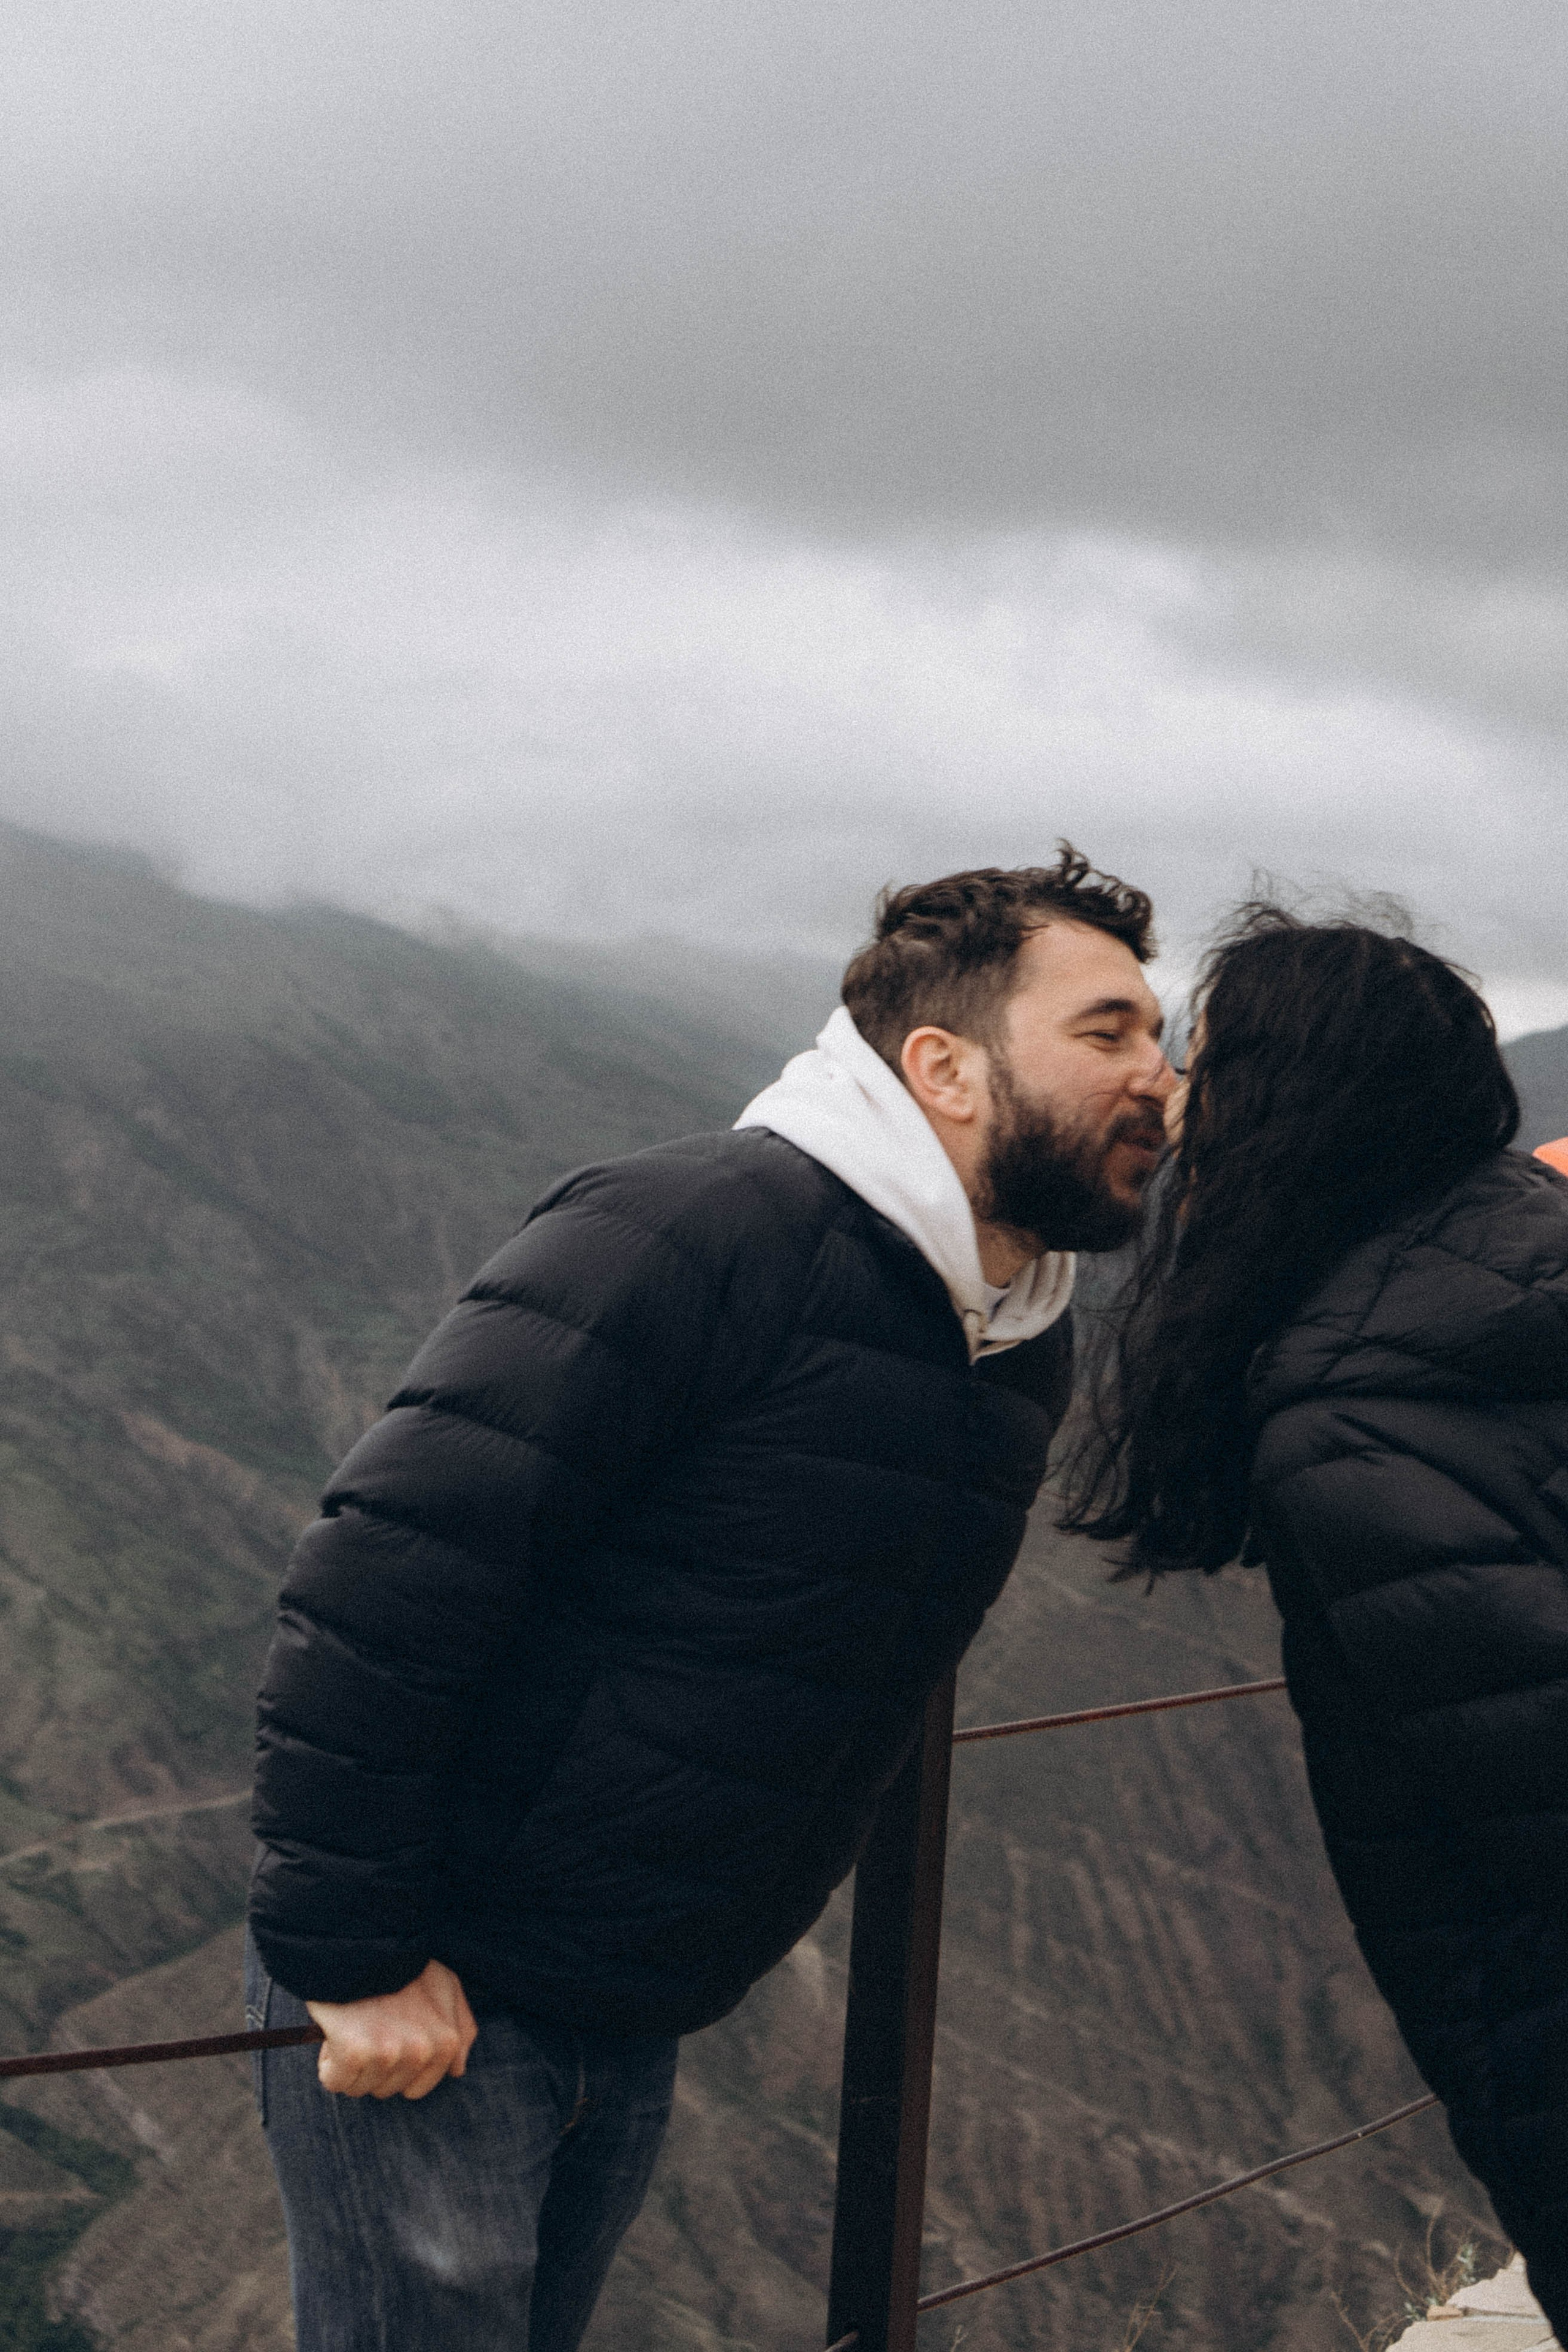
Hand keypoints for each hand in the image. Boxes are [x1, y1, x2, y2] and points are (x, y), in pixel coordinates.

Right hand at [305, 1959, 477, 2099]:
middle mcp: (422, 2052)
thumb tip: (457, 2071)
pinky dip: (329, 2064)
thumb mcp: (446, 1985)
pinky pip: (334, 2081)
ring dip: (350, 2064)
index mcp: (446, 2042)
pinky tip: (336, 2033)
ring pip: (359, 2088)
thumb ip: (461, 2027)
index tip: (387, 2037)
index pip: (416, 2089)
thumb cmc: (404, 1963)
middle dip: (373, 2066)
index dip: (396, 2067)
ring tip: (354, 2025)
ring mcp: (389, 2054)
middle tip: (369, 2026)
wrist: (363, 1940)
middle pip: (386, 2090)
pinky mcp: (355, 2052)